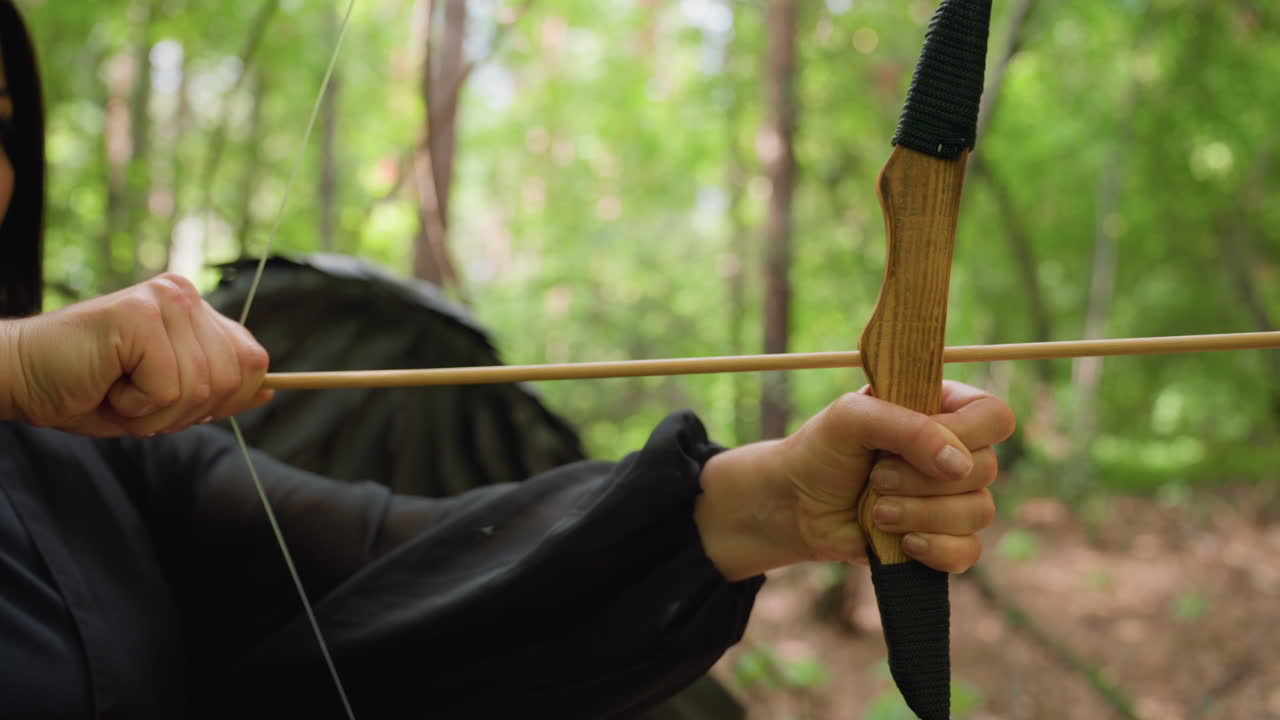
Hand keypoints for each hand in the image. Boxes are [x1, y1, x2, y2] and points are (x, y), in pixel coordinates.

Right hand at [1, 273, 273, 436]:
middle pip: (234, 377)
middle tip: (137, 398)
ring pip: (201, 387)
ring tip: (119, 391)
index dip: (224, 399)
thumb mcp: (166, 398)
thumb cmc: (89, 390)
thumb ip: (218, 390)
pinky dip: (136, 406)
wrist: (21, 380)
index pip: (252, 361)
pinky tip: (107, 385)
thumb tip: (271, 391)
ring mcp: (163, 300)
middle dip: (187, 410)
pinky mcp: (138, 315)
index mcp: (196, 310)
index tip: (173, 403)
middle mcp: (185, 295)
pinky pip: (168, 388)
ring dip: (157, 411)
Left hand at [695, 381, 1014, 580]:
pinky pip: (969, 551)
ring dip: (922, 514)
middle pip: (986, 469)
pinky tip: (903, 543)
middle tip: (876, 478)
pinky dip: (937, 550)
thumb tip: (958, 464)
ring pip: (979, 511)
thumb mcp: (851, 418)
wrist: (796, 504)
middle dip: (924, 480)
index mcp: (942, 409)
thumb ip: (905, 427)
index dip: (966, 434)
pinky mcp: (943, 538)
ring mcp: (952, 497)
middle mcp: (955, 451)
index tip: (918, 445)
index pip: (994, 416)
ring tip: (877, 511)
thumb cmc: (822, 451)